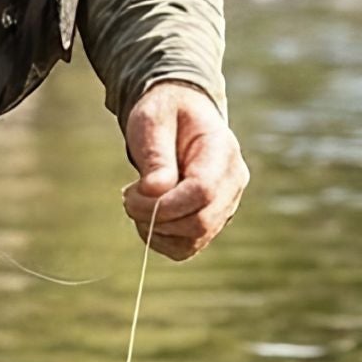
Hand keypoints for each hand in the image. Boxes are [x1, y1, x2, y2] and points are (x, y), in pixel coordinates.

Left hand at [122, 82, 247, 261]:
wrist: (179, 116)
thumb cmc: (166, 114)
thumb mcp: (153, 120)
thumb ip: (156, 153)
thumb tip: (155, 190)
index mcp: (223, 151)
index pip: (203, 191)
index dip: (164, 203)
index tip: (131, 193)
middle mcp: (232, 183)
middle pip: (200, 222)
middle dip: (155, 218)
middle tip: (128, 196)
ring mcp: (225, 205)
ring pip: (193, 239)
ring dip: (155, 230)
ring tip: (138, 201)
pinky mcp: (210, 222)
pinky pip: (186, 247)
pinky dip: (160, 239)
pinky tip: (147, 215)